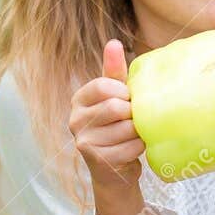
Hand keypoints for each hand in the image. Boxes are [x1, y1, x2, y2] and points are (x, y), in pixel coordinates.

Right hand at [69, 40, 144, 190]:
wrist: (116, 171)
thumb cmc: (118, 126)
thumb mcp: (116, 96)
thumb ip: (114, 71)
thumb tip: (113, 43)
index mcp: (79, 99)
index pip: (103, 86)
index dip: (123, 92)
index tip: (129, 99)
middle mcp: (75, 120)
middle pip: (114, 108)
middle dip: (132, 113)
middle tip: (135, 119)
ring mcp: (83, 142)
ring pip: (124, 128)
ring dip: (138, 131)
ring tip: (135, 134)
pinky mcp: (96, 161)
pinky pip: (129, 148)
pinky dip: (139, 147)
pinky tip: (135, 148)